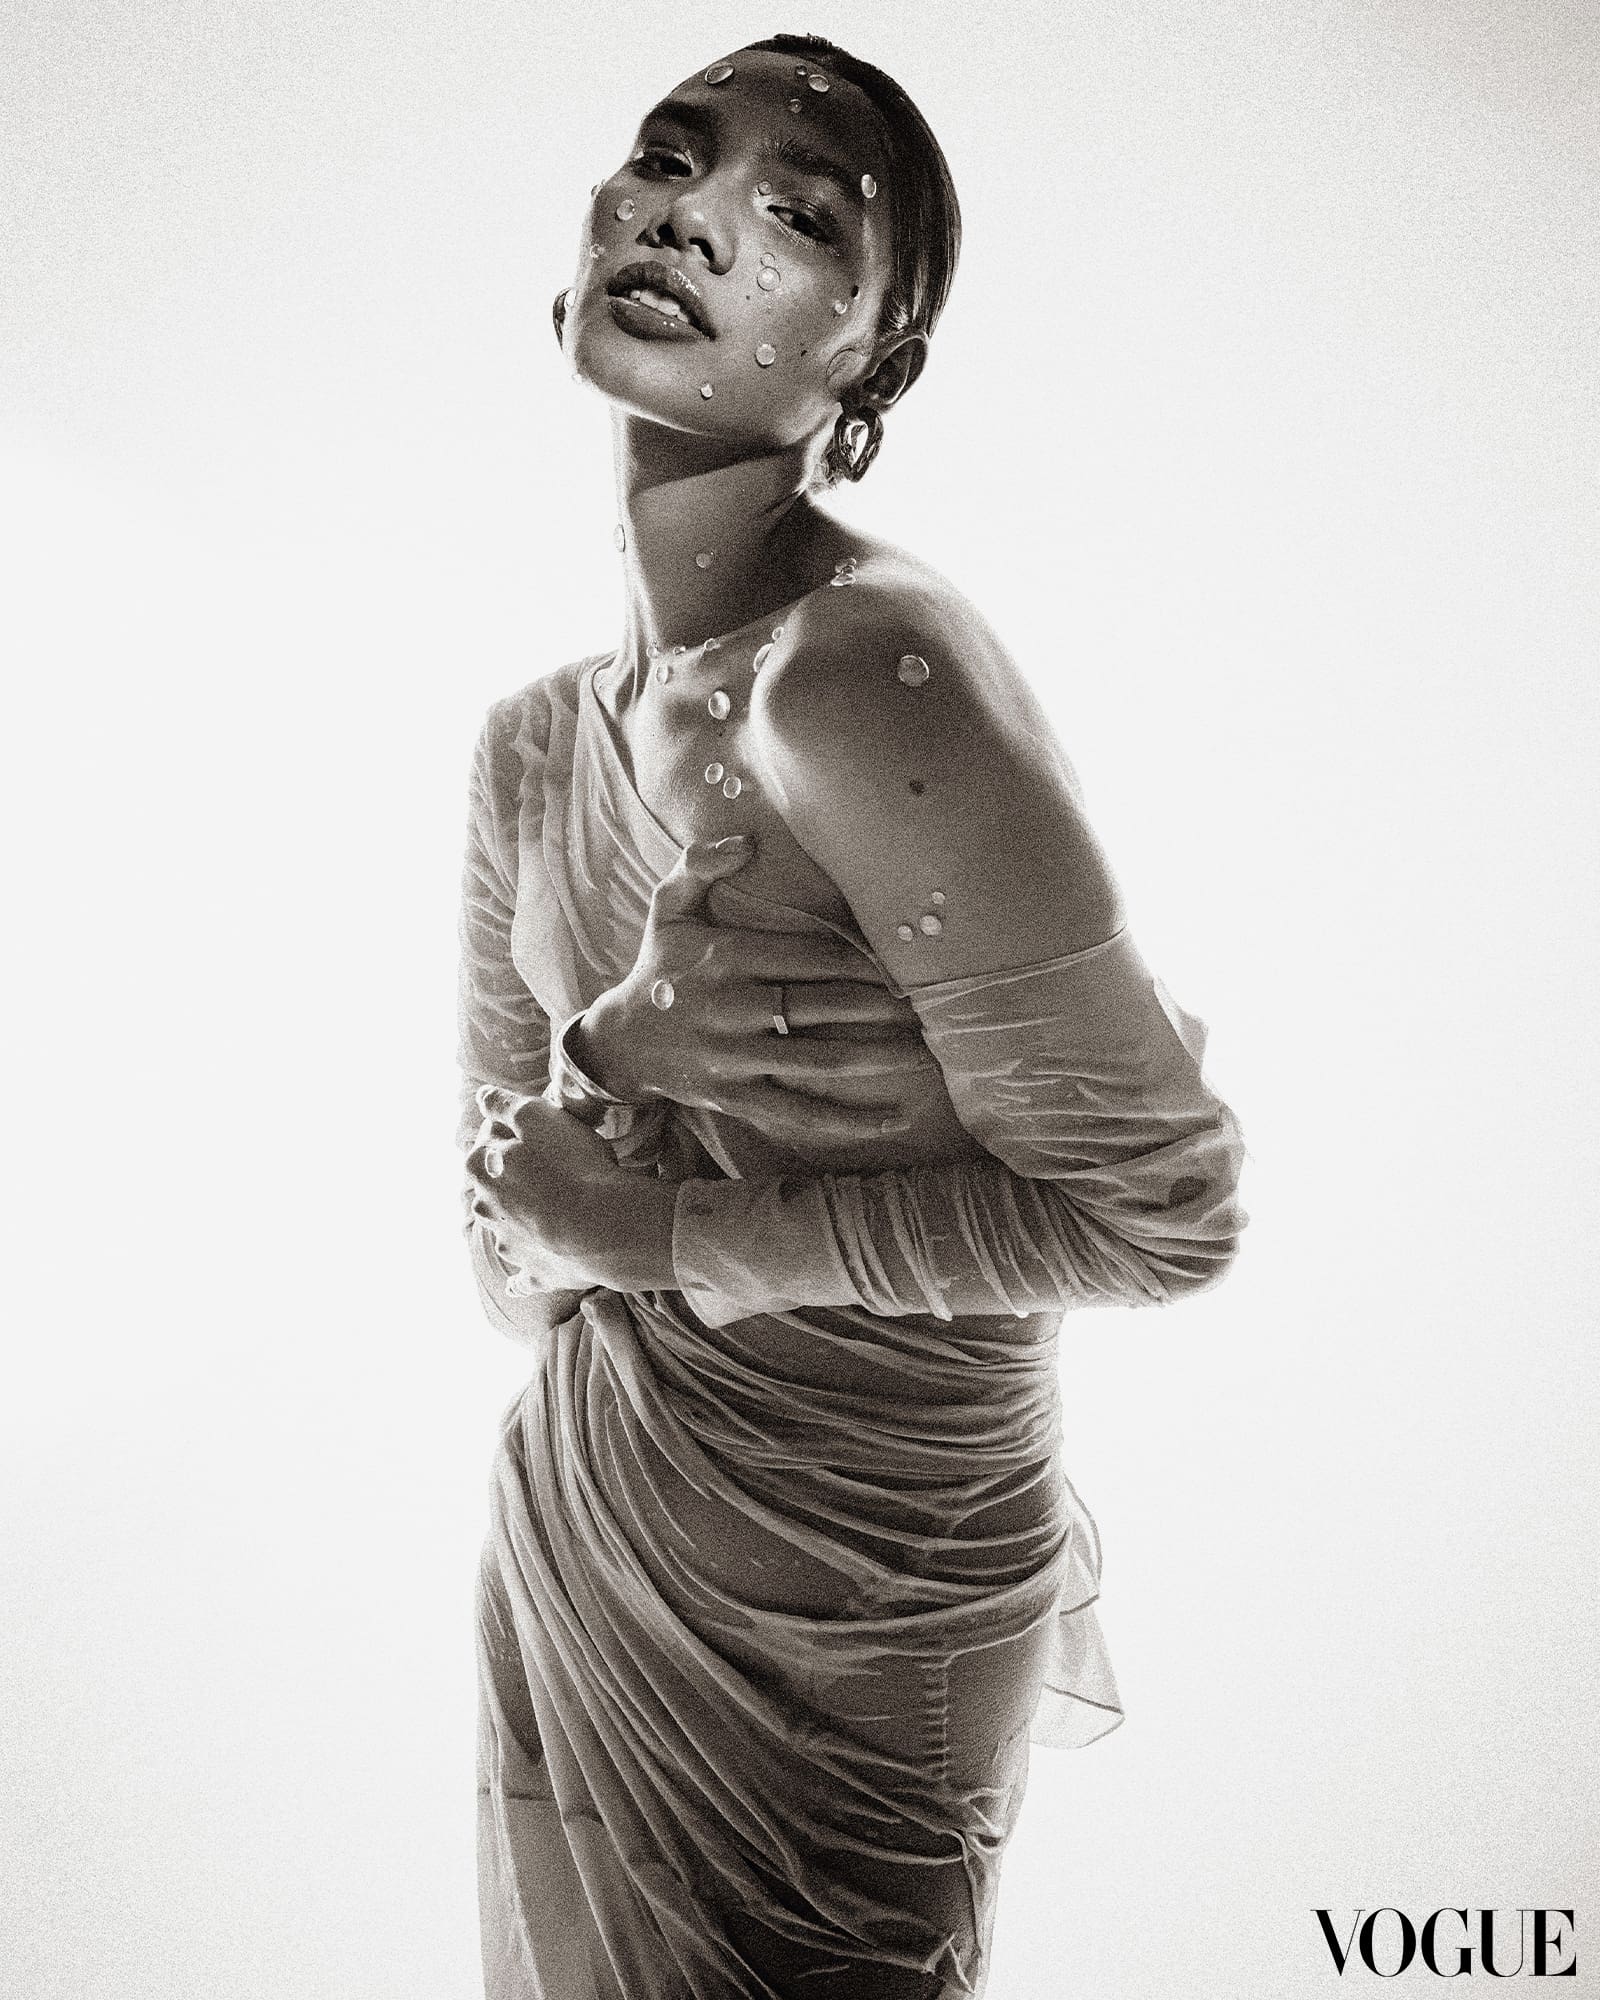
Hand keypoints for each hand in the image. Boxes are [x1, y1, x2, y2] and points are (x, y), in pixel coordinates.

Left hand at [464, 1087, 676, 1293]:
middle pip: (493, 1186)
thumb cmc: (571, 1164)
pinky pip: (522, 1278)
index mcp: (480, 1169)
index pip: (487, 1140)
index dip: (511, 1130)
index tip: (536, 1128)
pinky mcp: (535, 1273)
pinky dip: (521, 1278)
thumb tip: (482, 1097)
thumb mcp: (536, 1116)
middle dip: (511, 1177)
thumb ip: (504, 1104)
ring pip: (504, 1229)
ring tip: (545, 1210)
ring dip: (515, 1220)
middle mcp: (486, 1210)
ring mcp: (509, 1245)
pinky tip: (519, 1283)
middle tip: (546, 1166)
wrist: (602, 1225)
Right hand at [576, 836, 942, 1149]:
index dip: (862, 961)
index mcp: (724, 958)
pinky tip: (895, 1120)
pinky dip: (850, 1122)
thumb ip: (698, 865)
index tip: (904, 964)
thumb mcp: (667, 909)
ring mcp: (735, 1059)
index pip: (809, 958)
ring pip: (820, 1061)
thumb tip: (746, 839)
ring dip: (879, 1058)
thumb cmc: (658, 967)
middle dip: (883, 1007)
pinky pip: (800, 1115)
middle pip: (823, 1008)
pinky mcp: (737, 1099)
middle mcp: (732, 1010)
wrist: (619, 1043)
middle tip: (932, 1005)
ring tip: (927, 1052)